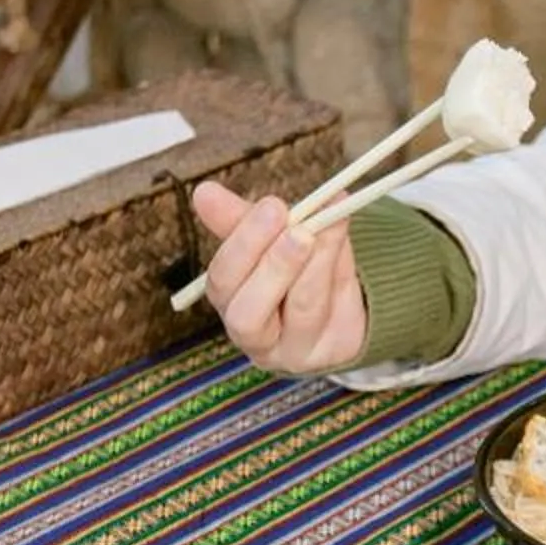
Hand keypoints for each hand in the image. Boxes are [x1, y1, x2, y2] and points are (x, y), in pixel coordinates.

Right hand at [189, 180, 368, 373]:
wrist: (340, 305)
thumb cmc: (294, 268)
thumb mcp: (270, 238)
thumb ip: (242, 218)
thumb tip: (204, 191)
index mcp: (229, 302)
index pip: (222, 281)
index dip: (243, 243)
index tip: (271, 206)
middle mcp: (254, 337)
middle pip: (248, 315)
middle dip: (274, 265)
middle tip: (298, 228)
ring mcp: (292, 351)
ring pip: (300, 311)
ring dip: (315, 264)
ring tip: (327, 225)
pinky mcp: (331, 353)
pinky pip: (334, 314)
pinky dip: (339, 268)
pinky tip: (341, 235)